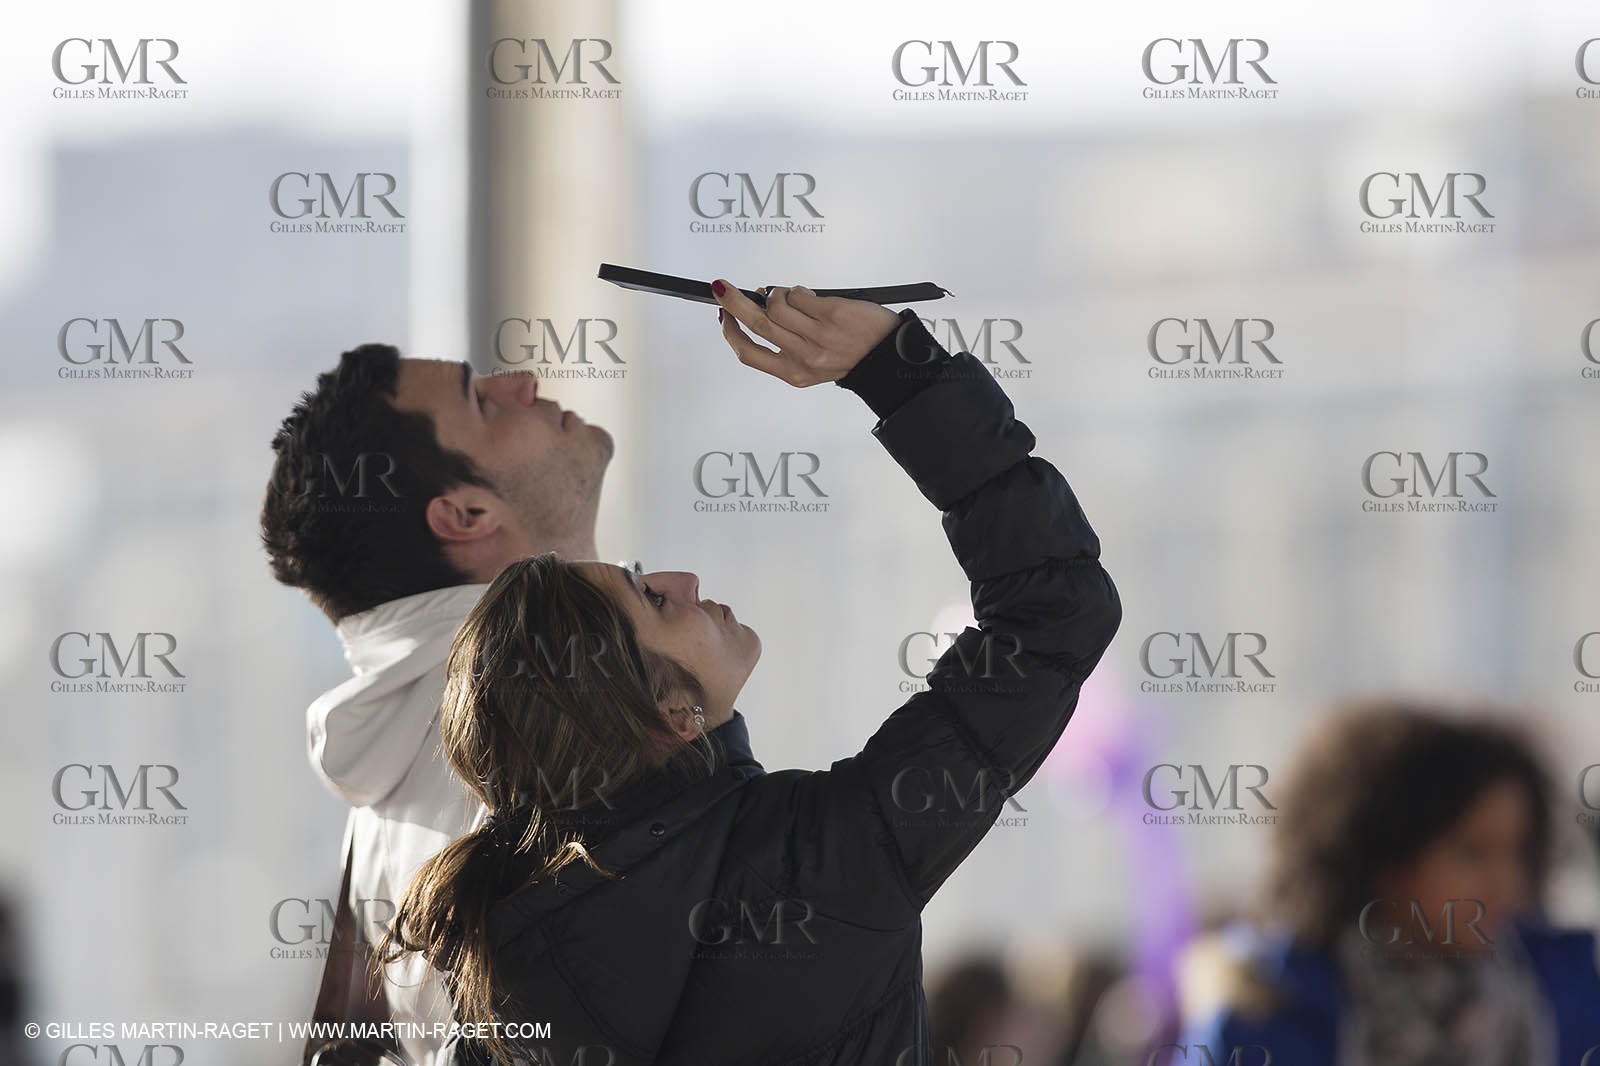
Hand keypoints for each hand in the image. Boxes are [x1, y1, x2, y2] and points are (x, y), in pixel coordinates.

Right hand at [711, 279, 901, 386]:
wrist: (887, 355)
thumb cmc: (849, 356)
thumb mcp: (811, 362)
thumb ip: (784, 340)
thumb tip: (759, 303)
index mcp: (794, 373)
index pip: (749, 353)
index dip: (730, 332)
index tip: (723, 316)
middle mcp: (803, 357)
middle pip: (758, 323)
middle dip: (735, 302)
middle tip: (723, 287)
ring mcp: (817, 335)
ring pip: (778, 305)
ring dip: (778, 294)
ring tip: (790, 297)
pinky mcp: (831, 314)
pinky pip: (799, 294)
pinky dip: (798, 291)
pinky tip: (809, 297)